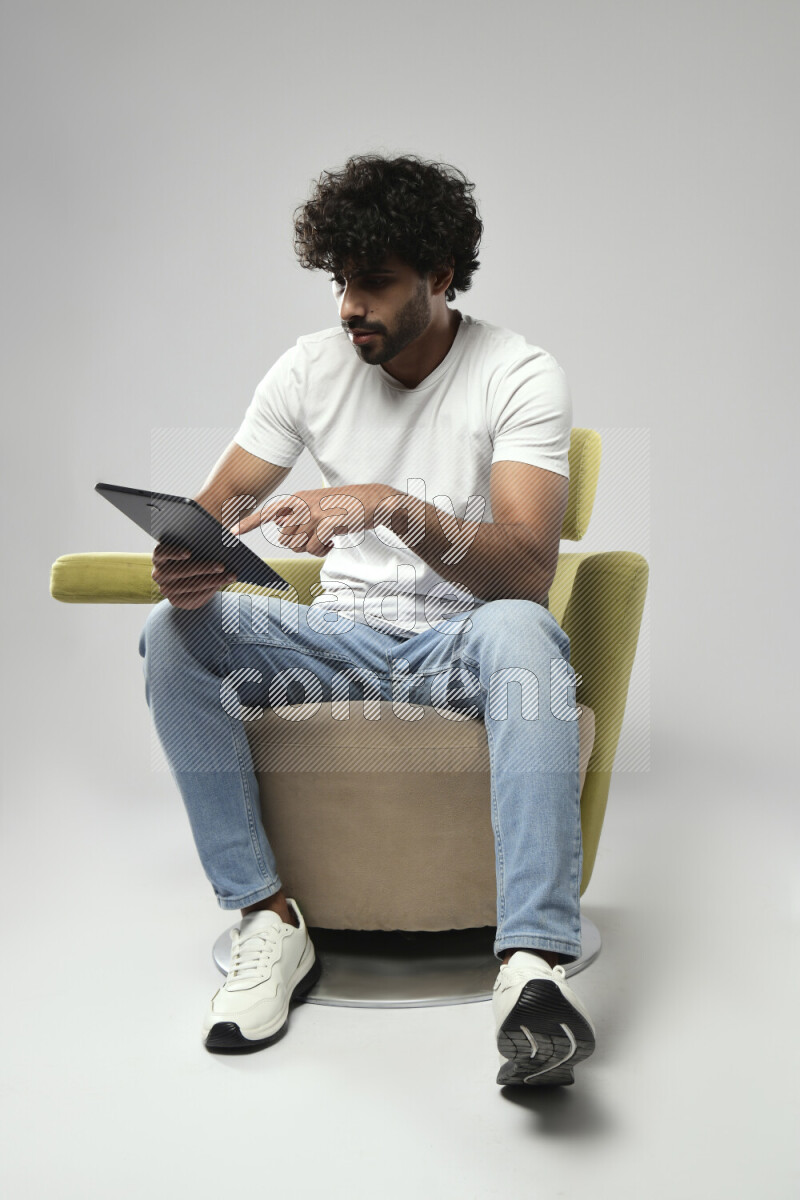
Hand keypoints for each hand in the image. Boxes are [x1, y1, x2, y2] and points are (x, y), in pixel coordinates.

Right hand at [151, 543, 236, 608]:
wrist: (185, 580)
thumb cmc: (190, 558)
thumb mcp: (192, 550)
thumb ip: (198, 545)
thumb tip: (222, 542)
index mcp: (159, 557)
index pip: (161, 552)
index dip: (174, 552)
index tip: (189, 553)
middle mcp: (159, 574)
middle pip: (182, 570)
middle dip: (204, 568)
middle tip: (222, 566)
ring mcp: (166, 589)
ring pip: (191, 585)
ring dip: (213, 580)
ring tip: (229, 576)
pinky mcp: (175, 601)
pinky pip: (195, 596)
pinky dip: (211, 589)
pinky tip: (223, 583)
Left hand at [229, 484, 401, 556]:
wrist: (373, 502)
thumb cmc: (346, 506)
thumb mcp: (318, 505)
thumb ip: (299, 515)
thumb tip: (281, 528)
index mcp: (298, 498)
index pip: (268, 511)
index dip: (250, 523)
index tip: (232, 532)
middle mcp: (301, 505)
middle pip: (285, 538)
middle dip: (299, 544)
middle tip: (317, 537)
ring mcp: (313, 515)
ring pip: (298, 545)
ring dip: (312, 547)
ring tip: (327, 537)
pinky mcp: (324, 525)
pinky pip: (313, 549)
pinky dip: (323, 549)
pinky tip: (334, 540)